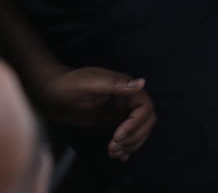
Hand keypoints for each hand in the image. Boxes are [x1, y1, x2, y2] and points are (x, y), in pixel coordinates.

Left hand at [36, 68, 156, 160]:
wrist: (49, 94)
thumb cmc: (67, 85)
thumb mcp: (89, 83)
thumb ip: (115, 84)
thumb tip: (142, 82)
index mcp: (125, 88)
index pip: (145, 108)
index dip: (136, 124)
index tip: (117, 135)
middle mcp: (127, 100)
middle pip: (147, 121)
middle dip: (135, 136)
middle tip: (114, 146)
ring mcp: (119, 112)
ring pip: (139, 130)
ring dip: (131, 144)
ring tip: (112, 152)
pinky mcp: (111, 122)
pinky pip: (127, 136)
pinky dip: (126, 148)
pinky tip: (117, 156)